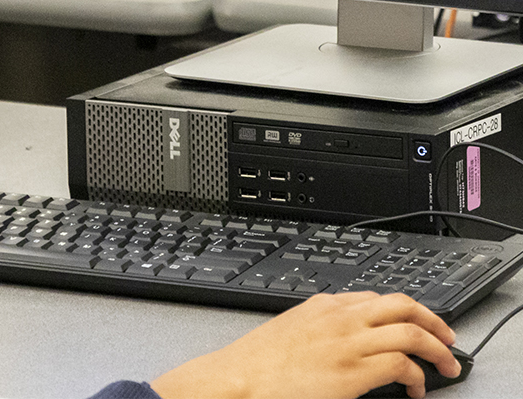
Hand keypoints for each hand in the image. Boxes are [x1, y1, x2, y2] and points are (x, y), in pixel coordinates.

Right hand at [149, 292, 459, 398]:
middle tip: (447, 338)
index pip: (377, 297)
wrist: (240, 379)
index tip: (416, 324)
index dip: (405, 311)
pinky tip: (416, 390)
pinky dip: (418, 377)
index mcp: (324, 305)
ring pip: (411, 331)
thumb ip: (321, 327)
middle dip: (433, 321)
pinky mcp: (353, 372)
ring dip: (438, 349)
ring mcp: (349, 343)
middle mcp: (341, 317)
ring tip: (447, 366)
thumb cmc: (259, 363)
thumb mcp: (293, 330)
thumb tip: (343, 340)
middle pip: (402, 305)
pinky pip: (402, 365)